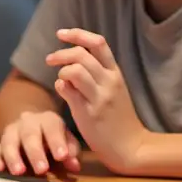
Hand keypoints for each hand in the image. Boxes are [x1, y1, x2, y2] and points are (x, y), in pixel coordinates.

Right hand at [0, 110, 80, 175]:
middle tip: (41, 170)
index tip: (61, 157)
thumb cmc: (54, 139)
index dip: (57, 141)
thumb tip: (74, 165)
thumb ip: (71, 151)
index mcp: (47, 120)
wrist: (31, 126)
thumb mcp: (66, 141)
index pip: (52, 127)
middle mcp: (27, 123)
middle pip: (29, 134)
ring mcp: (11, 133)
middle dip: (35, 152)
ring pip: (8, 141)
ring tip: (19, 172)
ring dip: (13, 157)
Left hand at [47, 28, 149, 173]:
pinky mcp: (89, 113)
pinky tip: (63, 91)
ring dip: (61, 71)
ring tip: (61, 80)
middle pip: (81, 54)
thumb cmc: (118, 117)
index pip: (98, 43)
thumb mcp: (113, 88)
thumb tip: (73, 56)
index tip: (61, 34)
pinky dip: (60, 86)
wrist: (131, 147)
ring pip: (74, 70)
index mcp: (115, 73)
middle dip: (60, 53)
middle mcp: (109, 82)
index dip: (77, 34)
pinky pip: (68, 91)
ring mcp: (100, 97)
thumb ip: (97, 72)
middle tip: (50, 59)